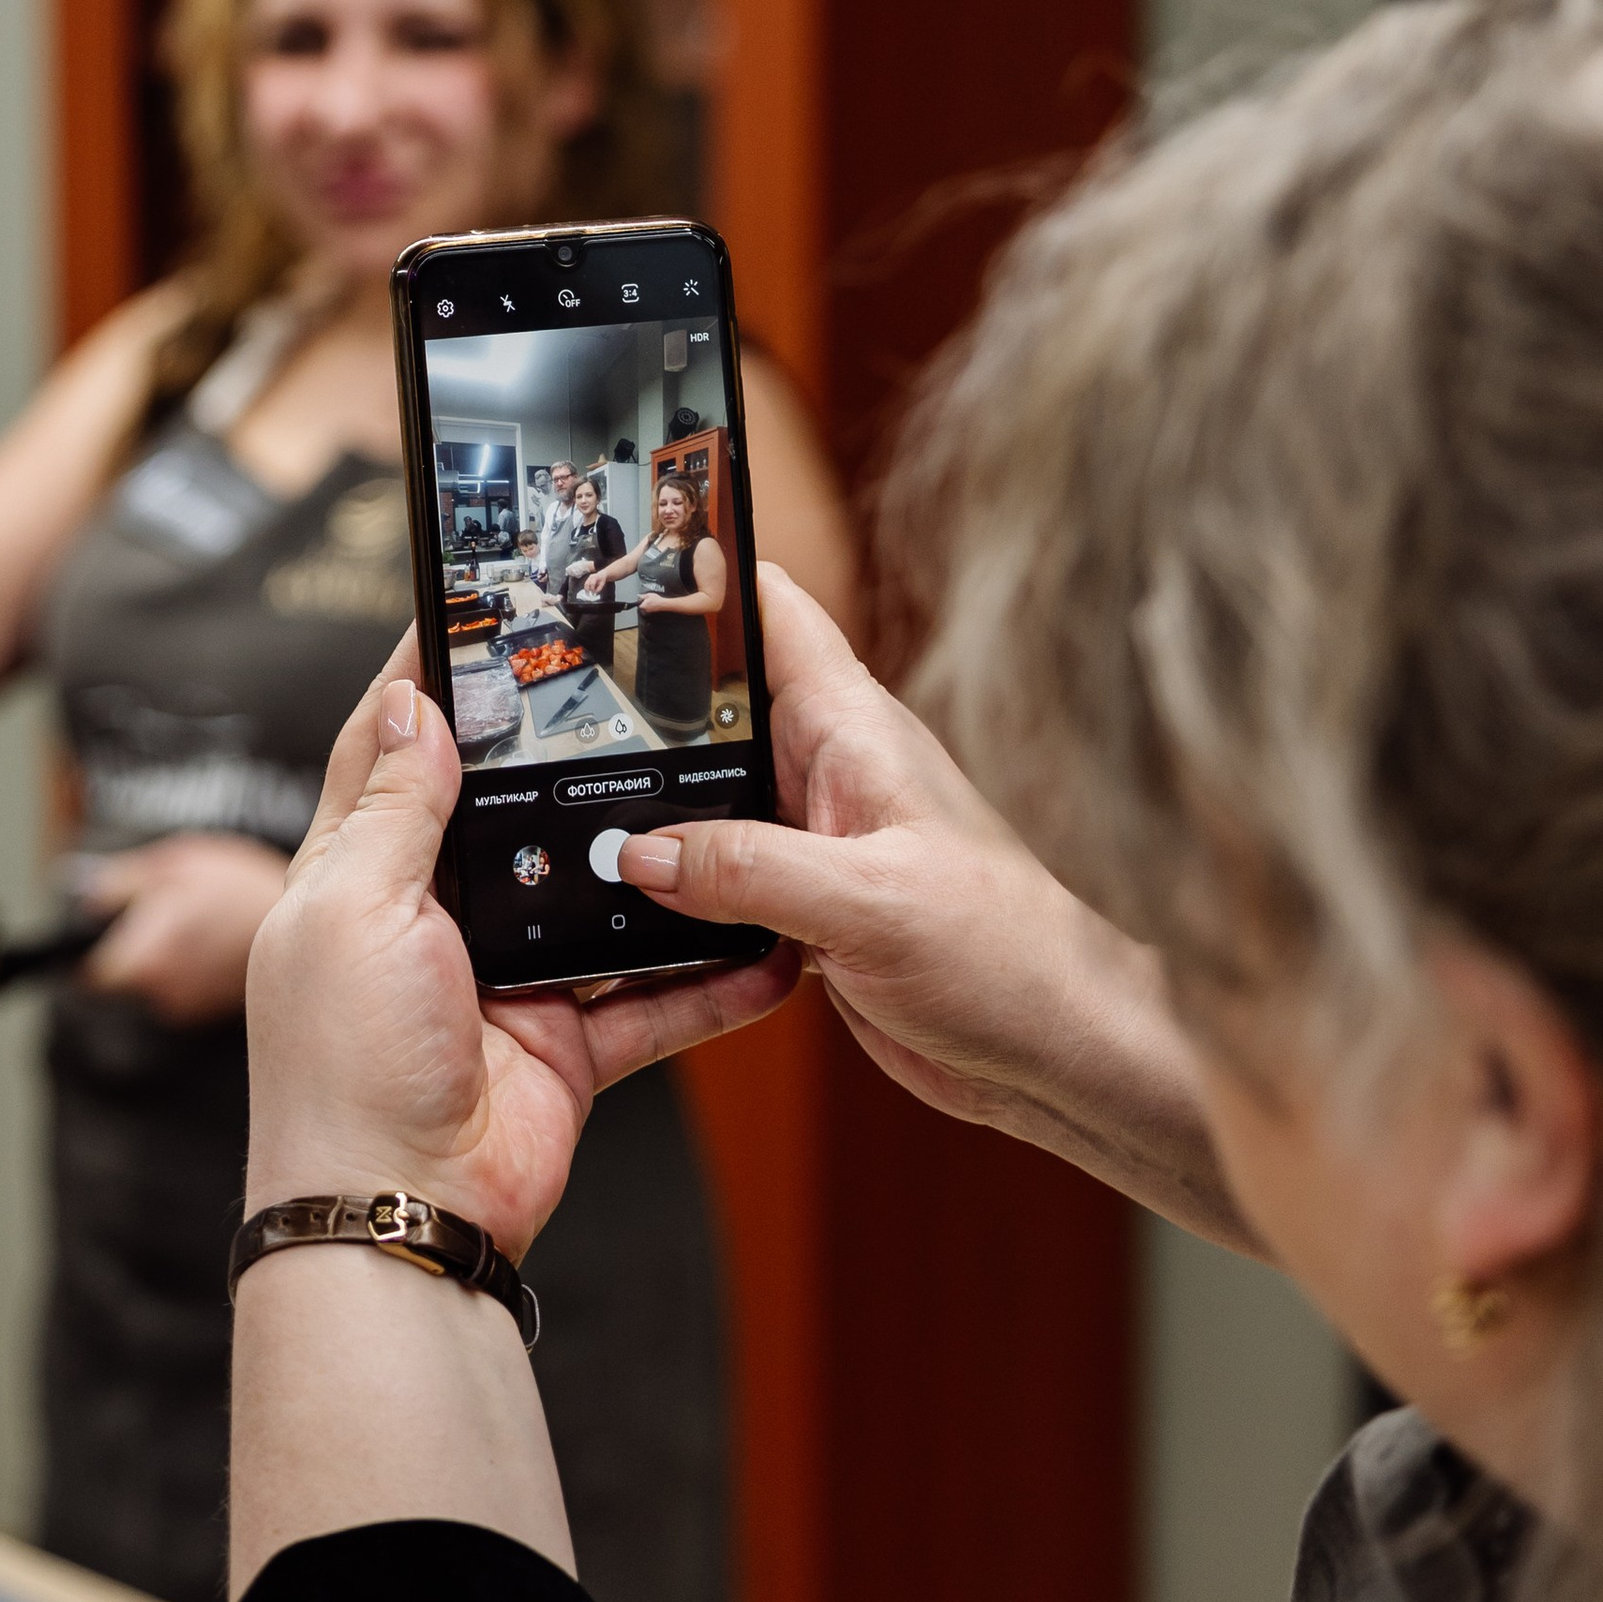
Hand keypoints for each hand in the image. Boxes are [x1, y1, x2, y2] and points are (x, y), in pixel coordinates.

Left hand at [76, 835, 290, 1025]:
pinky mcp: (216, 1011)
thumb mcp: (172, 864)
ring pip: (159, 985)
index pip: (93, 975)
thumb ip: (116, 884)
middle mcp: (164, 994)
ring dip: (170, 960)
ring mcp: (192, 1007)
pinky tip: (218, 942)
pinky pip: (188, 990)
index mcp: (144, 959)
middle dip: (139, 950)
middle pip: (127, 980)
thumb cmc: (236, 885)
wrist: (315, 914)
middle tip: (170, 914)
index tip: (114, 931)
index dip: (97, 951)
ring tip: (200, 924)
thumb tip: (79, 896)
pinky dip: (196, 969)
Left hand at [246, 646, 796, 1265]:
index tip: (482, 606)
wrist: (397, 1216)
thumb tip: (413, 700)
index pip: (392, 746)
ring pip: (595, 898)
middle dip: (566, 758)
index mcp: (357, 874)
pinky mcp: (565, 1044)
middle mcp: (429, 919)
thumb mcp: (354, 907)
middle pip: (506, 812)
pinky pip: (651, 997)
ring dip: (654, 862)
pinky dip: (711, 976)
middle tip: (633, 688)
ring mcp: (502, 982)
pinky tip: (767, 944)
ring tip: (721, 797)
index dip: (431, 678)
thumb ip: (395, 807)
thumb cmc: (344, 1063)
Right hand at [615, 568, 1245, 1244]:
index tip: (618, 551)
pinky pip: (723, 870)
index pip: (768, 610)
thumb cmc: (1007, 956)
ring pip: (711, 793)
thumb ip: (748, 871)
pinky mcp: (810, 901)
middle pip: (716, 702)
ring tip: (560, 799)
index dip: (700, 568)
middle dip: (640, 695)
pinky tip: (625, 896)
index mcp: (853, 729)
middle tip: (544, 696)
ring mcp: (818, 835)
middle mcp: (830, 769)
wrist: (1057, 1050)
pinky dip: (677, 879)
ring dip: (653, 803)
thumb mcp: (864, 903)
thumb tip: (644, 851)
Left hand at [638, 588, 670, 612]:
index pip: (638, 604)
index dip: (641, 600)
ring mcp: (649, 611)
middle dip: (644, 602)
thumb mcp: (648, 595)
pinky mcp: (652, 611)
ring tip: (651, 600)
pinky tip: (654, 603)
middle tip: (648, 599)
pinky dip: (651, 606)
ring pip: (646, 607)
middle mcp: (645, 610)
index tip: (643, 598)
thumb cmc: (656, 600)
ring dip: (647, 604)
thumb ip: (642, 596)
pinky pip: (650, 608)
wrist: (663, 604)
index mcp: (642, 606)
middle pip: (642, 606)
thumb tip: (638, 596)